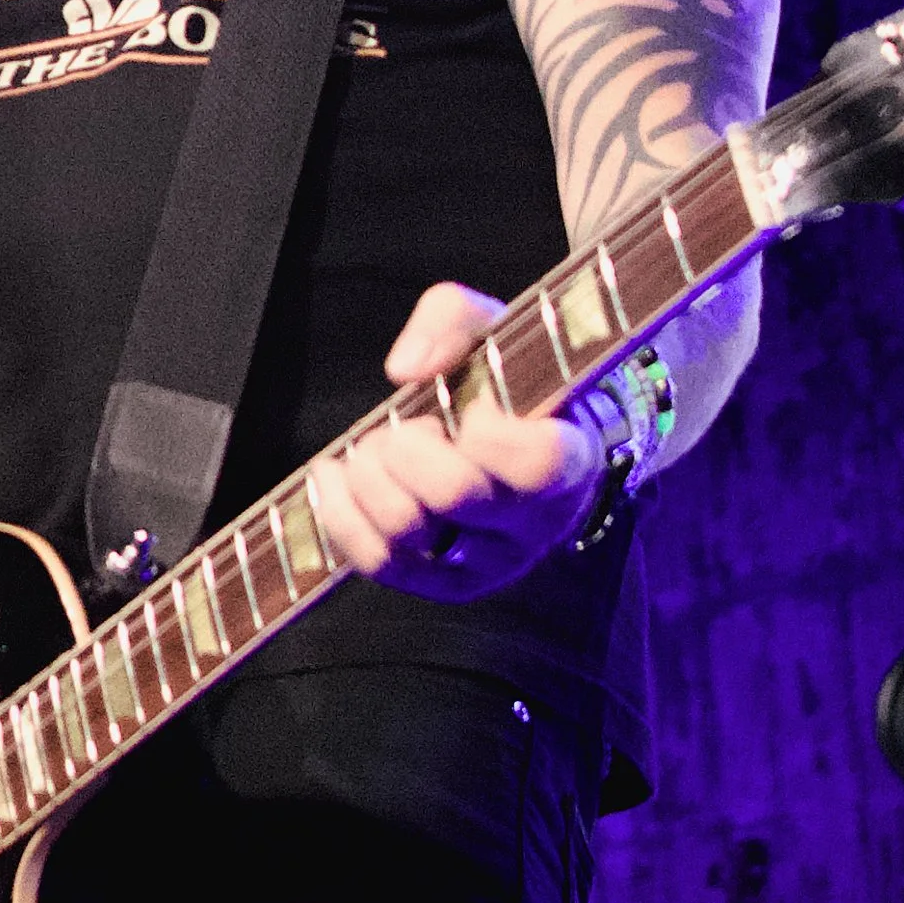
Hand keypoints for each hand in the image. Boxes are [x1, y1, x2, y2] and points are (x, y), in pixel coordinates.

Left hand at [306, 282, 612, 601]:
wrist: (519, 444)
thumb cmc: (511, 384)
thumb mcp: (496, 328)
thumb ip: (453, 319)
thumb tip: (406, 369)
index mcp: (569, 462)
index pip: (536, 463)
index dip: (487, 431)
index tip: (474, 407)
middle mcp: (534, 525)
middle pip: (453, 494)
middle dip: (407, 445)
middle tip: (408, 426)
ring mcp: (488, 563)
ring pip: (406, 531)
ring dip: (369, 474)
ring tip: (376, 446)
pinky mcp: (443, 583)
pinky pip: (378, 563)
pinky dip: (340, 512)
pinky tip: (334, 474)